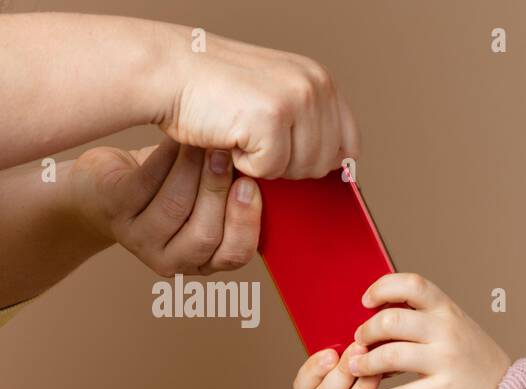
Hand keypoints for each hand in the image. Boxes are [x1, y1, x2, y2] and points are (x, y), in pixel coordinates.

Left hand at [67, 137, 259, 275]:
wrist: (103, 186)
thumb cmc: (164, 188)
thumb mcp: (205, 200)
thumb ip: (233, 194)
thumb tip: (268, 166)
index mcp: (203, 262)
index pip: (234, 255)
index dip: (245, 222)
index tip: (252, 185)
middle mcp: (171, 260)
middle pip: (204, 235)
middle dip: (218, 191)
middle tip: (228, 154)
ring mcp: (138, 240)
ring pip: (175, 207)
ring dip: (193, 170)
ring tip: (204, 141)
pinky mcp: (113, 211)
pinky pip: (146, 183)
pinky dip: (166, 157)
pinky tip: (178, 138)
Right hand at [155, 26, 359, 178]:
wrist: (166, 71)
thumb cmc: (214, 91)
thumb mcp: (275, 96)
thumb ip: (309, 122)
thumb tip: (340, 166)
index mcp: (321, 80)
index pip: (350, 145)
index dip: (323, 163)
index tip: (293, 158)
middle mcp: (315, 85)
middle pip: (324, 164)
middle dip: (288, 163)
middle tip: (253, 136)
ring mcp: (296, 100)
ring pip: (300, 170)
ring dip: (265, 163)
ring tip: (241, 131)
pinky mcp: (272, 118)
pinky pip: (270, 170)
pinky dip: (244, 164)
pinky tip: (229, 134)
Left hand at [347, 273, 512, 388]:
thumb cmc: (474, 360)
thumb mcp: (456, 325)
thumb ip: (424, 316)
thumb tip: (379, 310)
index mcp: (448, 311)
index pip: (411, 285)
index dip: (382, 288)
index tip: (367, 301)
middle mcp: (447, 332)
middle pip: (391, 321)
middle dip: (366, 331)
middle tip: (359, 341)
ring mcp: (446, 362)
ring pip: (390, 356)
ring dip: (365, 363)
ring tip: (357, 367)